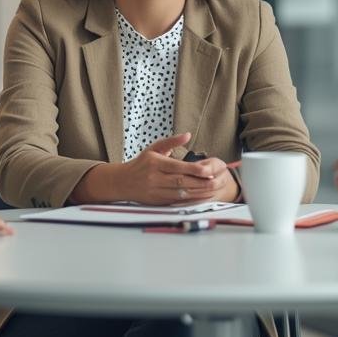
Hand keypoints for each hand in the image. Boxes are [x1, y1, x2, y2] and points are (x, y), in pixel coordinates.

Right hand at [117, 133, 234, 205]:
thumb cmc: (141, 164)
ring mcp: (156, 191)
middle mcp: (155, 178)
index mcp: (155, 163)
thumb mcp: (154, 148)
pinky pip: (177, 201)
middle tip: (216, 181)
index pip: (178, 167)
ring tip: (212, 190)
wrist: (122, 182)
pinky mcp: (157, 201)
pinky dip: (190, 199)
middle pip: (181, 181)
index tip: (208, 171)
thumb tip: (188, 135)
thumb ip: (172, 141)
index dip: (194, 170)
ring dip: (198, 193)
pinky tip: (200, 197)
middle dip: (200, 182)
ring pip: (180, 193)